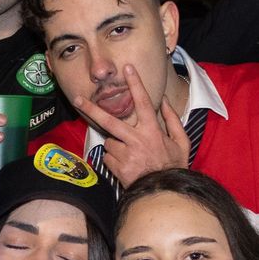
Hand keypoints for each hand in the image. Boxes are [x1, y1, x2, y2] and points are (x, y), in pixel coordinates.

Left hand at [72, 64, 188, 187]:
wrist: (163, 192)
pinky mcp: (117, 167)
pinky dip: (114, 159)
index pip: (143, 102)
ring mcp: (125, 154)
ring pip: (109, 141)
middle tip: (77, 98)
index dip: (136, 84)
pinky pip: (108, 157)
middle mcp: (136, 140)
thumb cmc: (173, 166)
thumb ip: (172, 120)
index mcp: (152, 131)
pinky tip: (126, 165)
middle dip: (91, 109)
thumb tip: (164, 100)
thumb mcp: (181, 142)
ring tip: (130, 155)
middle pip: (109, 121)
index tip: (127, 68)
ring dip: (115, 145)